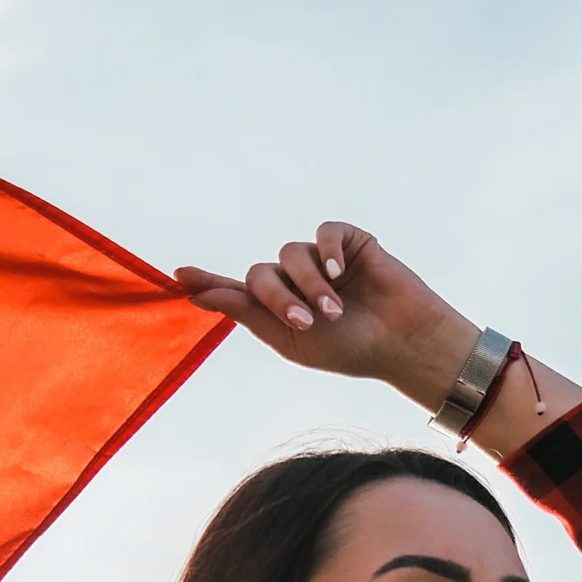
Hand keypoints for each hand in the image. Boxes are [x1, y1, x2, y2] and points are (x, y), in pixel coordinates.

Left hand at [177, 223, 480, 411]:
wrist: (403, 343)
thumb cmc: (350, 349)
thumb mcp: (291, 339)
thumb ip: (247, 313)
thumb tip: (198, 294)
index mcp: (278, 310)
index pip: (236, 291)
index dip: (209, 283)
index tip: (179, 276)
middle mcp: (295, 281)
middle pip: (260, 273)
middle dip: (278, 297)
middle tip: (306, 323)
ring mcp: (321, 260)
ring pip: (291, 254)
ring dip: (308, 284)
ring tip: (334, 310)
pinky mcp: (349, 243)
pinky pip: (324, 232)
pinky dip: (327, 250)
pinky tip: (340, 272)